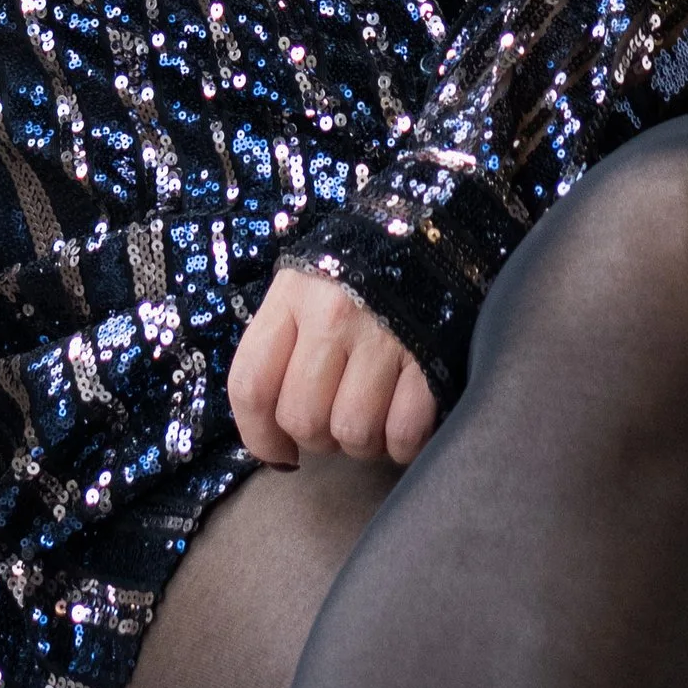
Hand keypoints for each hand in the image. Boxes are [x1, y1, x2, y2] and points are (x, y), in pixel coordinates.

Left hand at [228, 266, 439, 468]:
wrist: (435, 234)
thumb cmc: (359, 271)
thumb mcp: (306, 287)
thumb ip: (283, 344)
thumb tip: (272, 427)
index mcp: (293, 296)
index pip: (251, 385)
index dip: (258, 436)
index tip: (278, 454)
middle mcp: (333, 316)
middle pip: (303, 419)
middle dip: (317, 438)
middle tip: (335, 419)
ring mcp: (384, 337)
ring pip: (353, 432)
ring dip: (362, 441)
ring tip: (372, 415)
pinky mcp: (431, 357)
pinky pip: (405, 432)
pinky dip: (403, 444)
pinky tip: (403, 420)